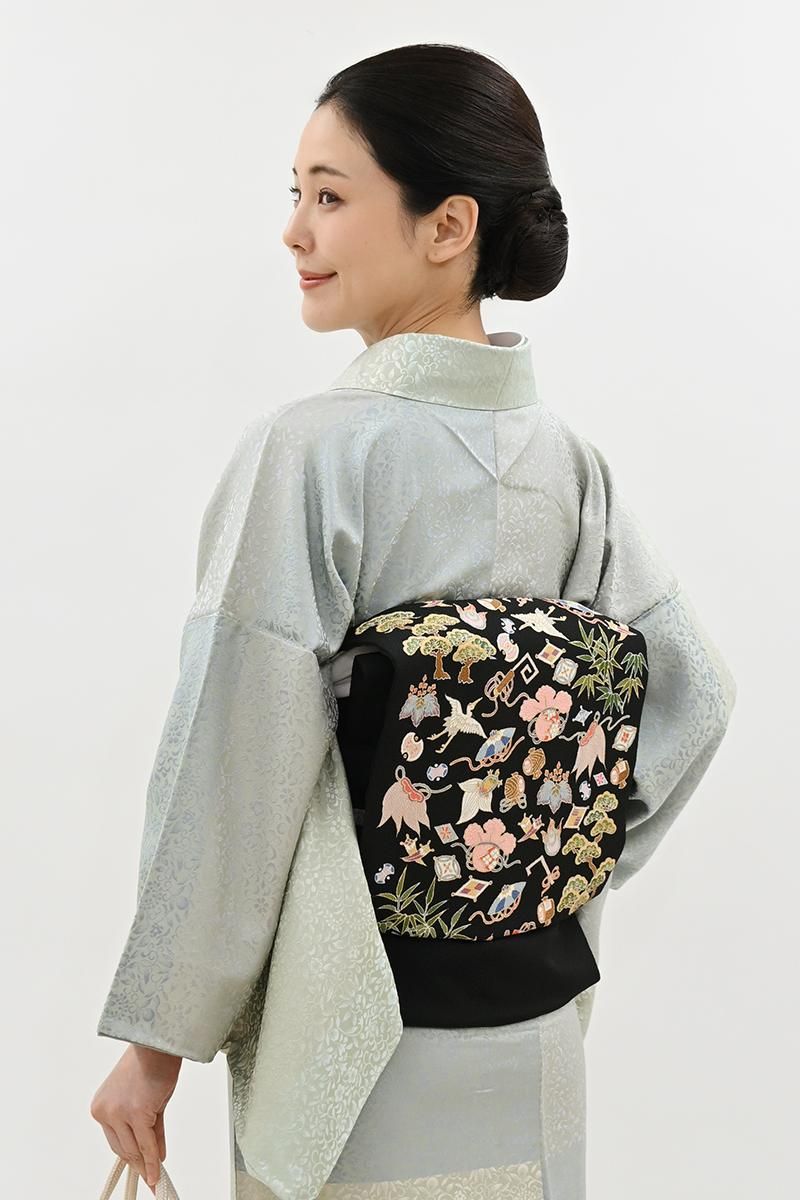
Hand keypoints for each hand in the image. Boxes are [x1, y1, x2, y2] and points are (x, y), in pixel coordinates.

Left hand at [90, 1043, 181, 1193]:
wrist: (158, 1042)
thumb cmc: (152, 1062)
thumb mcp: (146, 1098)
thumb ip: (149, 1126)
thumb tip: (156, 1152)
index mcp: (102, 1105)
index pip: (116, 1139)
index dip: (130, 1155)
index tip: (138, 1167)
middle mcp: (105, 1111)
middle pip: (123, 1147)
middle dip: (138, 1163)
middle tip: (149, 1177)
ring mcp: (119, 1113)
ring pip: (134, 1148)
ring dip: (147, 1165)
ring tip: (155, 1177)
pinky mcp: (136, 1113)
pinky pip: (147, 1144)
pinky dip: (153, 1159)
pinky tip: (157, 1170)